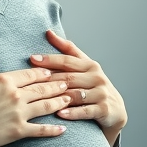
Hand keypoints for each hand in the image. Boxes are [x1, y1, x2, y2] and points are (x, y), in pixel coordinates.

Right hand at [0, 40, 71, 146]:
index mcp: (5, 80)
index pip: (30, 74)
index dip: (42, 72)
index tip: (51, 72)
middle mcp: (16, 95)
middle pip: (42, 88)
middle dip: (56, 84)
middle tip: (67, 82)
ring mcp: (19, 114)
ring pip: (45, 105)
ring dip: (59, 101)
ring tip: (69, 98)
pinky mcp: (18, 131)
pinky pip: (40, 130)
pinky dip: (52, 129)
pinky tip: (62, 129)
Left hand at [30, 30, 126, 144]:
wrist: (116, 110)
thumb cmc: (94, 87)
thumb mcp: (85, 67)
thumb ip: (68, 50)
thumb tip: (49, 32)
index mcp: (90, 65)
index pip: (67, 60)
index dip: (50, 59)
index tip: (32, 58)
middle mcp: (97, 77)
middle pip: (69, 77)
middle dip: (49, 80)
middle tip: (31, 82)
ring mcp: (101, 93)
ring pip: (76, 94)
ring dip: (59, 97)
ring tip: (42, 100)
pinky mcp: (103, 108)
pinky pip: (85, 110)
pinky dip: (72, 112)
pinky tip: (59, 113)